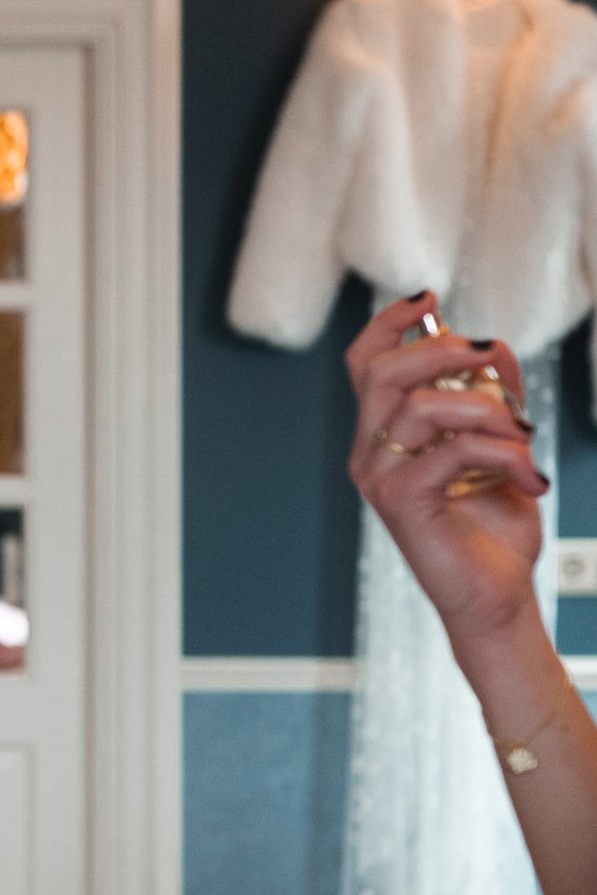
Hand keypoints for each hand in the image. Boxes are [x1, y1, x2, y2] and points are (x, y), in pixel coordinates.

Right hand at [345, 291, 544, 646]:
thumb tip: (493, 347)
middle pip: (381, 372)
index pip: (363, 362)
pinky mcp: (400, 502)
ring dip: (489, 410)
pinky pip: (451, 450)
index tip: (428, 299)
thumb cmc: (493, 525)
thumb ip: (494, 397)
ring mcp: (378, 477)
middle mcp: (369, 451)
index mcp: (383, 433)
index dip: (388, 323)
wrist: (496, 595)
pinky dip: (503, 454)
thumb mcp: (501, 445)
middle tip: (490, 359)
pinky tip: (530, 476)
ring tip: (524, 438)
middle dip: (441, 350)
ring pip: (421, 406)